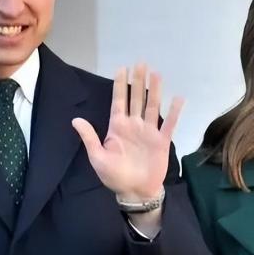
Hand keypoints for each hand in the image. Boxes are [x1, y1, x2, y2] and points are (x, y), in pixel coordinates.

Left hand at [71, 63, 183, 199]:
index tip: (121, 68)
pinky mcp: (161, 141)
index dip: (120, 85)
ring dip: (154, 90)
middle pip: (136, 98)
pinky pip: (169, 123)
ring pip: (151, 106)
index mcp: (117, 127)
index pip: (119, 101)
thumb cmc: (114, 175)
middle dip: (138, 81)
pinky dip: (174, 111)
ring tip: (156, 74)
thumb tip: (75, 119)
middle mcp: (134, 125)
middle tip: (140, 63)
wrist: (135, 191)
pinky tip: (178, 98)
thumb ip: (89, 137)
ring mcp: (148, 131)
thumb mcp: (97, 157)